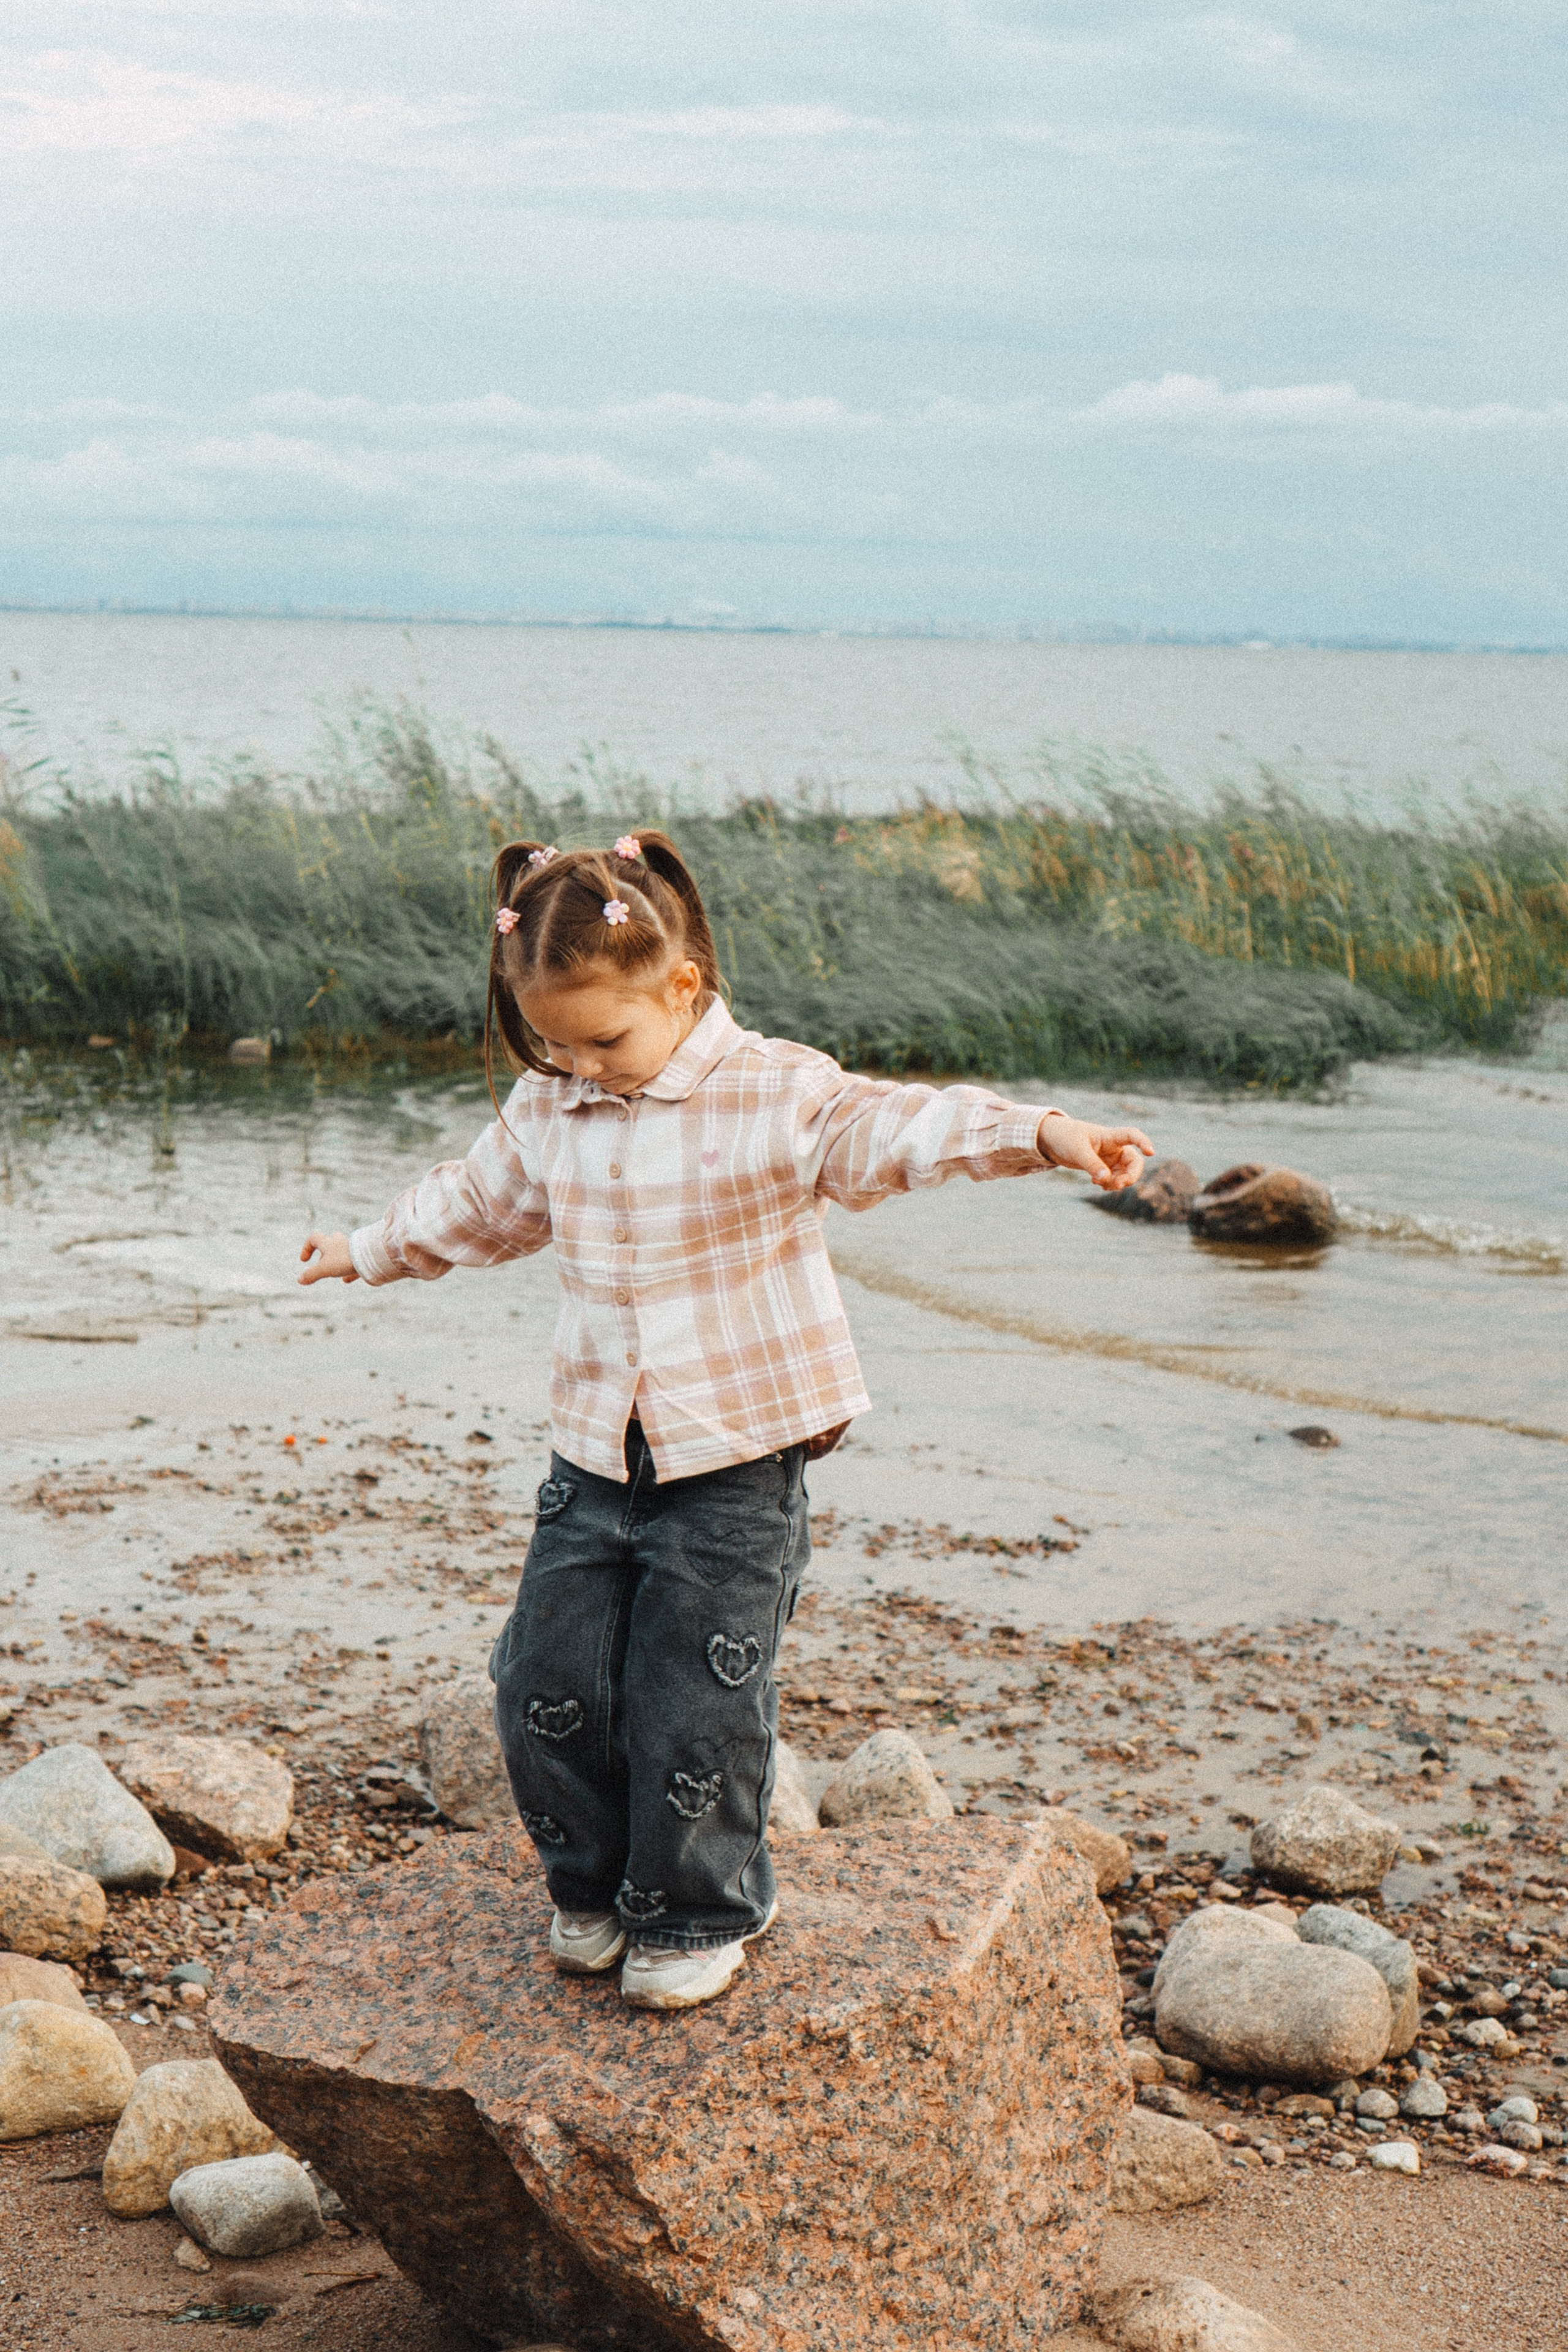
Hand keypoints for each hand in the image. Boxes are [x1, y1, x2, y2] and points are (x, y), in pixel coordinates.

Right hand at [298, 1231, 358, 1284]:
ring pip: (342, 1251)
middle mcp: (340, 1243)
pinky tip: (347, 1280)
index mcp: (328, 1242)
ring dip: (336, 1261)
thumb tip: (299, 1280)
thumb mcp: (324, 1269)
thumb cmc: (344, 1259)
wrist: (369, 1256)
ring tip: (334, 1272)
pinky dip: (348, 1270)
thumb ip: (311, 1274)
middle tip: (321, 1264)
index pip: (313, 1238)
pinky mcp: (362, 1257)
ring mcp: (352, 1249)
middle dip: (323, 1252)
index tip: (304, 1261)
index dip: (307, 1248)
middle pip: (329, 1242)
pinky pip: (354, 1263)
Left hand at [1038, 1114, 1154, 1191]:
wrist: (1051, 1140)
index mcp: (1110, 1136)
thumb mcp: (1077, 1151)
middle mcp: (1114, 1147)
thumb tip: (1106, 1180)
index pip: (1132, 1135)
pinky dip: (1109, 1183)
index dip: (1143, 1142)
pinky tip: (1096, 1182)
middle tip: (1115, 1185)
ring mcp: (1109, 1158)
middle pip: (1134, 1163)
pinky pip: (1114, 1178)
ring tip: (1098, 1183)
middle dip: (1129, 1176)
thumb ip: (1092, 1165)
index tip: (1151, 1153)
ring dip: (1116, 1182)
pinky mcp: (1102, 1167)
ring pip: (1125, 1173)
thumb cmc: (1064, 1138)